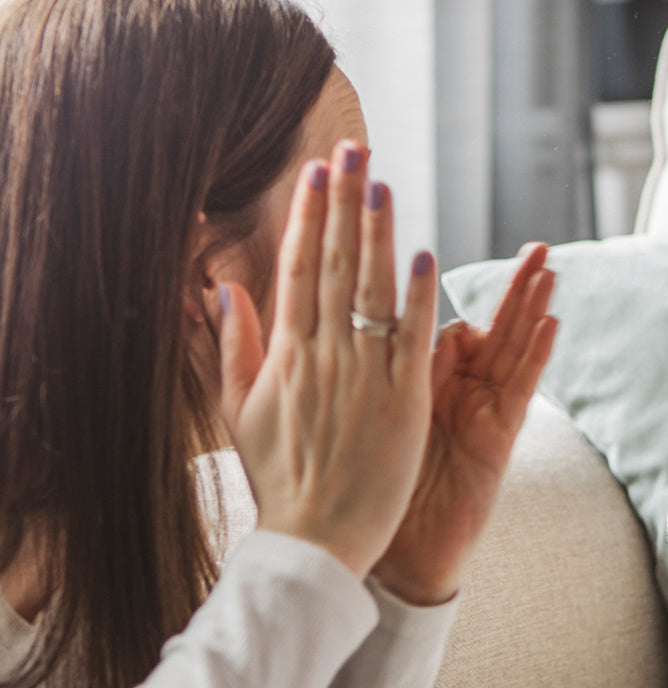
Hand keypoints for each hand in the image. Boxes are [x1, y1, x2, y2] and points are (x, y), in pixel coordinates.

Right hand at [213, 143, 436, 580]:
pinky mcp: (404, 400)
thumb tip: (222, 288)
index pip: (300, 268)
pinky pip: (413, 338)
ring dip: (379, 231)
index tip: (317, 171)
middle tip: (354, 147)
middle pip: (337, 263)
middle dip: (344, 201)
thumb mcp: (240, 410)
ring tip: (383, 181)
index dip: (310, 215)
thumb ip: (235, 345)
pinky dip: (420, 297)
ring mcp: (366, 375)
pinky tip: (424, 255)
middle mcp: (325, 354)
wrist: (314, 540)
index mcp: (287, 354)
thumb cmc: (280, 478)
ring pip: (374, 289)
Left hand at [372, 243, 557, 604]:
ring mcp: (479, 415)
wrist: (390, 558)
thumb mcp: (348, 420)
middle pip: (488, 327)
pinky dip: (535, 358)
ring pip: (510, 350)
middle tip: (535, 245)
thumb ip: (348, 372)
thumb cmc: (364, 492)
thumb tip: (333, 325)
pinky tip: (550, 325)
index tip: (463, 252)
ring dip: (530, 308)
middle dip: (510, 286)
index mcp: (418, 383)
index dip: (450, 286)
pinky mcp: (494, 441)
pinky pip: (519, 392)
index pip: (436, 321)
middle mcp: (456, 393)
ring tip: (549, 267)